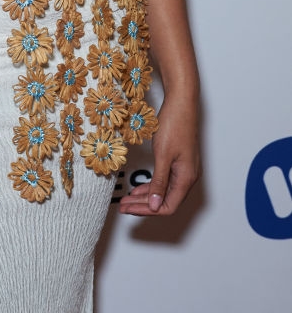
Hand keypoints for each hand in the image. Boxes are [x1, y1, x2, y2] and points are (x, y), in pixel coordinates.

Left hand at [119, 92, 199, 216]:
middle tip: (123, 206)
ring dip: (145, 196)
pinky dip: (151, 185)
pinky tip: (139, 187)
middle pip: (165, 201)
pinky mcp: (179, 160)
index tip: (129, 208)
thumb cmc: (175, 124)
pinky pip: (165, 180)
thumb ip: (159, 182)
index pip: (167, 207)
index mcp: (186, 178)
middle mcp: (188, 176)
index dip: (146, 210)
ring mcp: (184, 168)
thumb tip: (155, 206)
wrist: (181, 102)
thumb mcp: (163, 155)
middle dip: (143, 205)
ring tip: (127, 199)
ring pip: (164, 191)